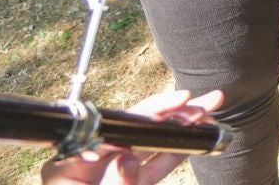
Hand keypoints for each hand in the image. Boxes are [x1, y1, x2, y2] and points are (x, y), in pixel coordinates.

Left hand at [41, 88, 224, 183]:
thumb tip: (127, 158)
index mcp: (68, 167)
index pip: (112, 128)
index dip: (149, 112)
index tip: (179, 103)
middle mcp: (89, 164)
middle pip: (134, 130)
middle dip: (173, 115)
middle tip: (206, 103)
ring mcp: (109, 175)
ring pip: (148, 145)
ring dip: (180, 130)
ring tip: (209, 114)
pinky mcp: (126, 184)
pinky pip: (152, 165)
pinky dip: (176, 151)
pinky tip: (198, 139)